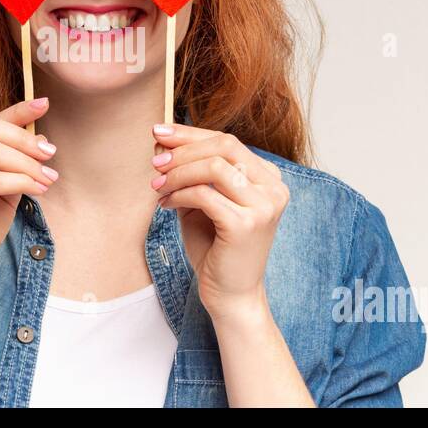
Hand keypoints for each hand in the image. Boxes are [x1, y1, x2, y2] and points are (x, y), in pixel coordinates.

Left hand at [149, 123, 289, 319]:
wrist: (231, 295)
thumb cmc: (216, 248)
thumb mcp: (201, 202)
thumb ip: (188, 172)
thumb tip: (162, 140)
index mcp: (267, 178)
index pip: (228, 141)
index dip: (190, 133)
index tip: (159, 132)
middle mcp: (273, 188)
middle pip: (225, 146)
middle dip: (183, 149)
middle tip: (155, 162)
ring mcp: (264, 206)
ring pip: (214, 167)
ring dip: (178, 173)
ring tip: (157, 186)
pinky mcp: (246, 224)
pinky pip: (205, 194)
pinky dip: (179, 194)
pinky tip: (165, 204)